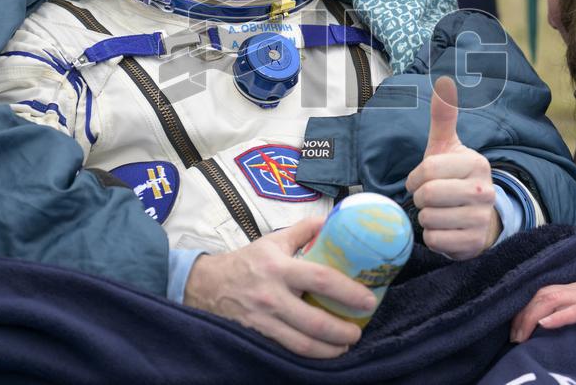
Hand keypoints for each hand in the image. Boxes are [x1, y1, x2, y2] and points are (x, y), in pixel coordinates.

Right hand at [183, 217, 376, 357]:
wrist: (206, 285)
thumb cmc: (247, 261)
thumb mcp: (273, 241)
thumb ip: (303, 230)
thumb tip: (332, 221)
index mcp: (280, 268)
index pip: (321, 279)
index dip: (349, 292)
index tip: (368, 300)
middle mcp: (272, 296)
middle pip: (314, 321)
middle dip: (342, 331)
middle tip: (358, 332)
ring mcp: (263, 320)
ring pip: (302, 343)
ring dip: (329, 350)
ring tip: (344, 346)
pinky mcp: (257, 336)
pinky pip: (286, 350)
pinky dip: (308, 354)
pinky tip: (321, 352)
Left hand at [405, 76, 499, 259]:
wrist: (479, 218)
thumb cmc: (454, 178)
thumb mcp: (447, 147)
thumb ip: (443, 117)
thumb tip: (444, 82)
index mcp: (476, 163)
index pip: (426, 170)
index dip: (414, 178)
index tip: (419, 181)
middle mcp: (484, 190)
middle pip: (427, 195)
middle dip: (419, 199)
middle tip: (429, 199)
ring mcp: (481, 218)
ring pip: (429, 219)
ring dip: (425, 218)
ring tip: (438, 213)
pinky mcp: (474, 243)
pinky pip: (435, 240)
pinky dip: (432, 237)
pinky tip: (444, 229)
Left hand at [511, 282, 575, 344]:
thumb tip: (552, 329)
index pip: (542, 292)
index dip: (524, 307)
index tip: (513, 328)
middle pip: (542, 294)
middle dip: (522, 314)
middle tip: (512, 337)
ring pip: (553, 299)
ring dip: (532, 317)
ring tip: (520, 335)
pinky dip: (557, 317)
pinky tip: (544, 325)